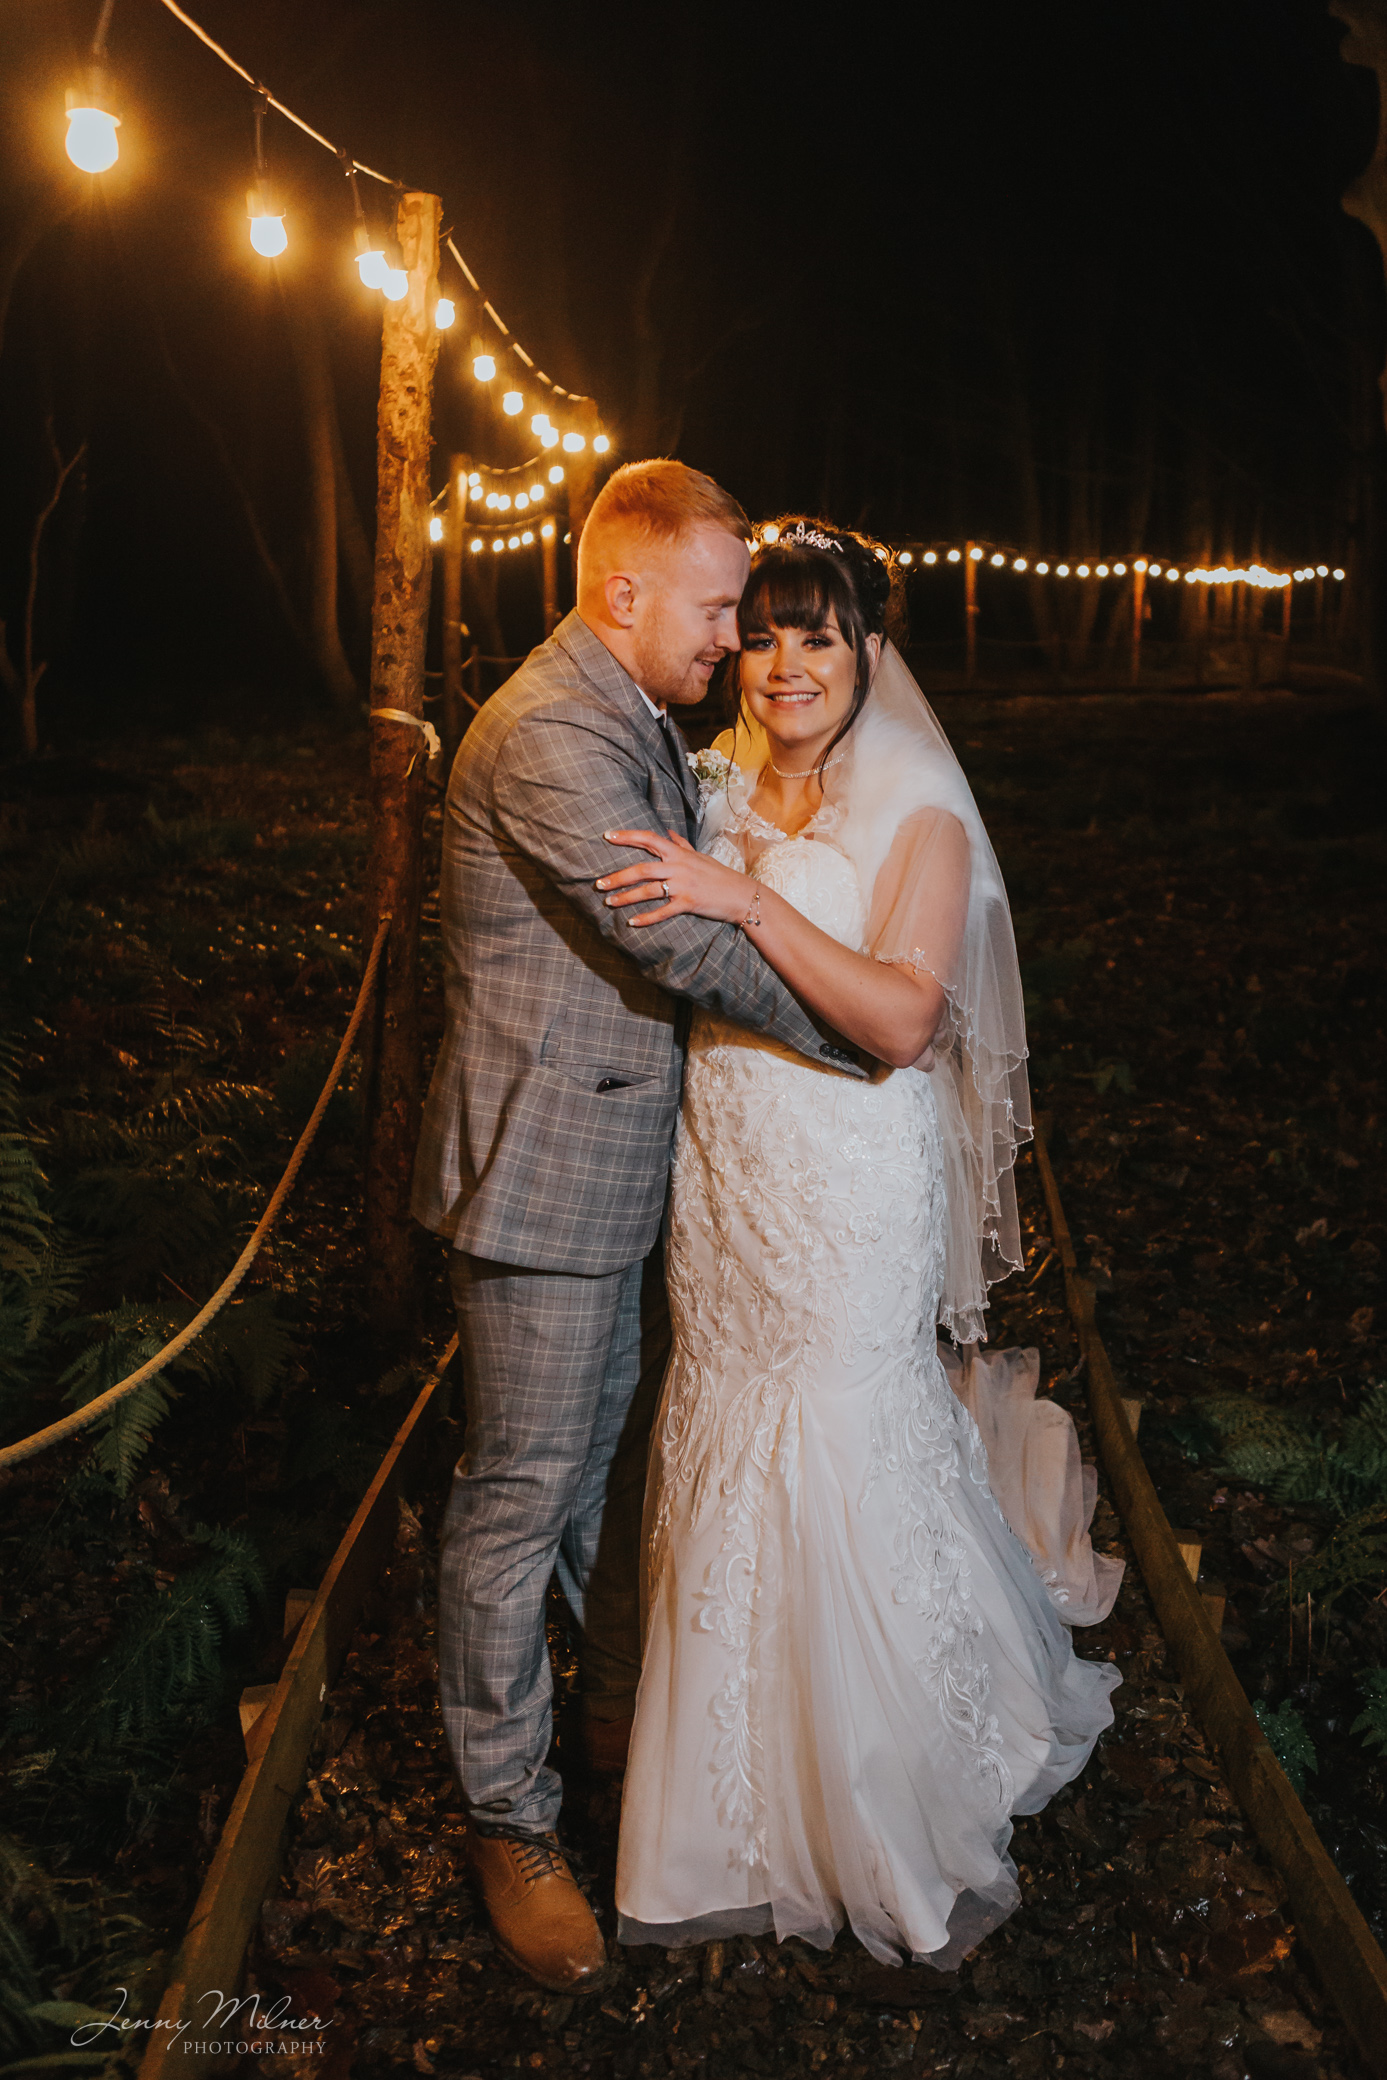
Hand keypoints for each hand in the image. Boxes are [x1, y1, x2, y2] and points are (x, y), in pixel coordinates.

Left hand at [597, 828, 752, 926]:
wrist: (741, 894)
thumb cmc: (719, 874)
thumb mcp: (700, 856)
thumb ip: (682, 845)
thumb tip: (670, 832)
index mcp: (679, 853)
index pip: (649, 838)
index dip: (627, 836)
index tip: (607, 835)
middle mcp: (678, 867)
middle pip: (642, 869)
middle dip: (617, 876)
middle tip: (598, 884)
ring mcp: (683, 885)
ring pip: (648, 891)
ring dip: (626, 897)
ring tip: (609, 902)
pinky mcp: (688, 903)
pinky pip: (663, 911)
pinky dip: (646, 918)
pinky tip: (631, 922)